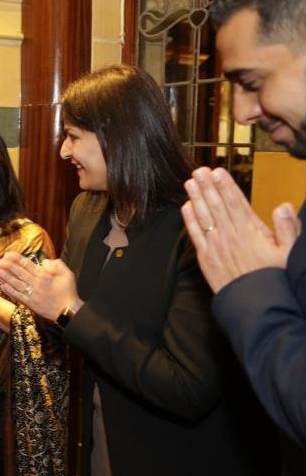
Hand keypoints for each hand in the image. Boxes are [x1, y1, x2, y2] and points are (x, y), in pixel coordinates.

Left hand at [0, 252, 81, 320]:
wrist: (68, 312)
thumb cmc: (68, 292)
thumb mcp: (67, 274)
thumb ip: (57, 264)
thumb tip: (44, 262)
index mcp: (44, 276)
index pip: (27, 265)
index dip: (16, 259)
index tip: (8, 254)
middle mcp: (36, 284)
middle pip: (19, 273)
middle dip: (8, 266)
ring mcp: (32, 294)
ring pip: (16, 284)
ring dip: (5, 277)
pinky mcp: (30, 304)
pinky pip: (18, 296)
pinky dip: (10, 291)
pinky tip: (2, 285)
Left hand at [182, 167, 300, 292]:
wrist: (256, 304)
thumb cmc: (274, 278)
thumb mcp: (289, 253)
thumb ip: (288, 228)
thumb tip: (283, 207)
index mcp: (250, 232)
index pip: (235, 203)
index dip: (225, 186)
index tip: (218, 172)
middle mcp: (230, 236)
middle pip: (216, 206)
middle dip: (207, 186)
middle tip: (199, 170)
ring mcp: (215, 246)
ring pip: (204, 217)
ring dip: (196, 198)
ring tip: (190, 182)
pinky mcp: (205, 258)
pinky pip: (195, 235)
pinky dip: (190, 220)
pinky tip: (186, 207)